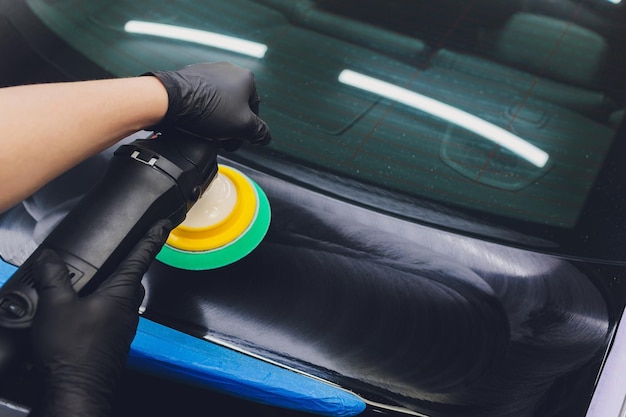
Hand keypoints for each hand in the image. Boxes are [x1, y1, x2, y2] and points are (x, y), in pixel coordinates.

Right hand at [28, 220, 171, 416]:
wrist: (76, 390)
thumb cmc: (72, 352)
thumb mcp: (55, 306)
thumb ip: (54, 277)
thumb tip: (51, 258)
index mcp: (121, 293)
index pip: (142, 258)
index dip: (152, 239)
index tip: (164, 226)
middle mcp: (128, 310)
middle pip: (133, 280)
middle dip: (128, 266)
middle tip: (119, 256)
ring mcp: (123, 328)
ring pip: (122, 301)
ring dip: (112, 290)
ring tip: (92, 286)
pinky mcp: (114, 342)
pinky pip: (113, 318)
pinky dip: (102, 310)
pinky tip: (83, 315)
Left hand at [145, 62, 271, 148]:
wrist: (172, 100)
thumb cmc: (208, 109)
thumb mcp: (243, 126)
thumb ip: (259, 132)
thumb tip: (265, 136)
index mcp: (247, 78)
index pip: (254, 110)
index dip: (246, 129)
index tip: (235, 140)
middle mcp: (229, 70)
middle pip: (236, 106)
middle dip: (230, 124)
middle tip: (222, 138)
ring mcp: (209, 71)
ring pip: (219, 102)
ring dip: (216, 118)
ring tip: (206, 130)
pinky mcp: (191, 75)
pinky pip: (202, 97)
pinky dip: (201, 110)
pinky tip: (195, 120)